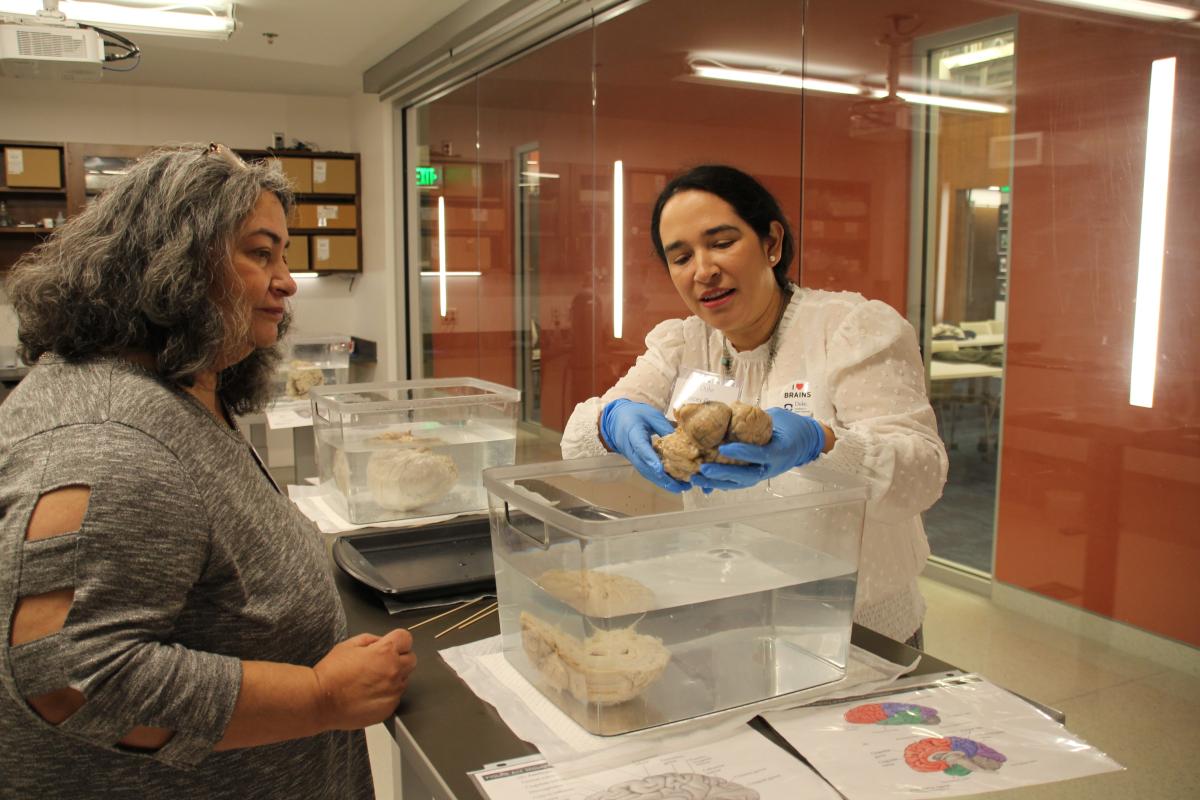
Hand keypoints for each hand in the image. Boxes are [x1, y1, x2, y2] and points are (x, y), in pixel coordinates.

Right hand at [313, 629, 416, 730]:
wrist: (320, 701)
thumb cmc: (330, 674)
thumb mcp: (348, 645)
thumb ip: (370, 640)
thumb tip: (381, 642)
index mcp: (385, 652)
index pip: (406, 638)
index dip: (397, 640)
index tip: (391, 645)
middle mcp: (393, 671)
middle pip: (411, 659)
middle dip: (399, 658)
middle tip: (381, 663)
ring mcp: (393, 692)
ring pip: (404, 680)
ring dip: (394, 678)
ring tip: (371, 682)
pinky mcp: (388, 708)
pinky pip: (395, 698)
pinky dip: (387, 695)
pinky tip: (369, 695)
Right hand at [599, 398, 691, 492]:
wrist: (616, 420)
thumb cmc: (635, 415)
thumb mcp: (651, 415)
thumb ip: (664, 427)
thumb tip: (681, 440)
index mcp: (631, 432)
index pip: (640, 447)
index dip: (650, 458)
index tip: (660, 470)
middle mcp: (630, 449)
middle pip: (644, 466)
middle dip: (662, 478)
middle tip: (679, 486)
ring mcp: (632, 457)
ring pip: (646, 472)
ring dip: (662, 482)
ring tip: (681, 487)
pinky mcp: (636, 461)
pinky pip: (647, 472)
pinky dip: (659, 479)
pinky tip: (673, 483)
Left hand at [692, 408, 824, 489]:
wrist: (805, 441)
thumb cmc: (792, 427)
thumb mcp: (777, 418)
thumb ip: (756, 417)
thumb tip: (731, 409)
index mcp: (778, 452)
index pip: (758, 454)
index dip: (741, 452)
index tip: (724, 448)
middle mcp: (769, 468)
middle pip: (744, 475)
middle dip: (722, 473)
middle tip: (703, 468)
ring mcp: (761, 474)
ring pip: (737, 482)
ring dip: (716, 482)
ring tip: (696, 479)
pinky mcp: (755, 475)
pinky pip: (736, 481)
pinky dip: (719, 483)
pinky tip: (703, 483)